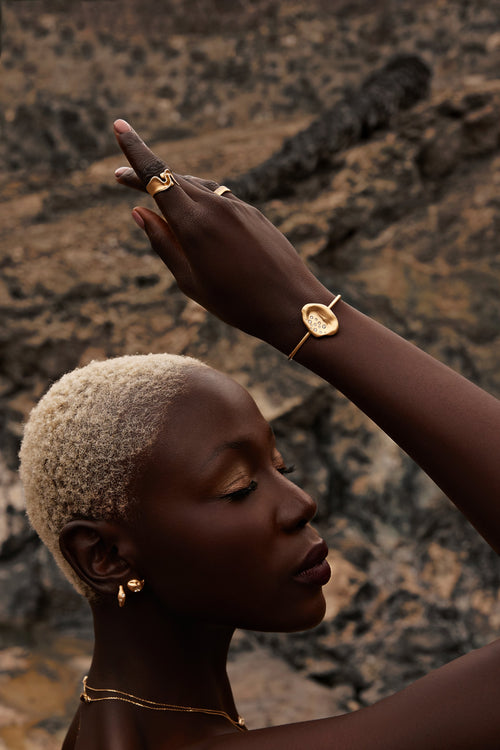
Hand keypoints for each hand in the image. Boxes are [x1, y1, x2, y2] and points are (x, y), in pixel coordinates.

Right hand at [113, 119, 331, 353]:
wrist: (292, 305)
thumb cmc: (237, 303)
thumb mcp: (190, 282)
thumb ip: (163, 243)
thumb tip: (139, 211)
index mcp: (194, 225)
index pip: (157, 177)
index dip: (135, 151)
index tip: (119, 125)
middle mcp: (216, 206)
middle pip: (173, 180)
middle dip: (146, 178)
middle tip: (120, 181)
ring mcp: (237, 207)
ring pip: (197, 186)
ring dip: (173, 188)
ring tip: (155, 197)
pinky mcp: (252, 212)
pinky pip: (218, 196)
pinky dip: (199, 197)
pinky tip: (194, 212)